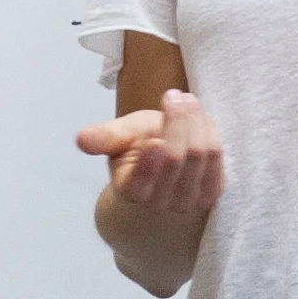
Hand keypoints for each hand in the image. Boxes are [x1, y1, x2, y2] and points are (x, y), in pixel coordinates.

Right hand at [74, 87, 223, 223]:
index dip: (155, 147)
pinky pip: (216, 156)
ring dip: (196, 120)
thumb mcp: (119, 137)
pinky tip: (200, 121)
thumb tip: (81, 140)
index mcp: (130, 190)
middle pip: (178, 157)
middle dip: (179, 119)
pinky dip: (210, 131)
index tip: (163, 106)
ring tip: (186, 103)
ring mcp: (188, 201)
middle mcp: (159, 202)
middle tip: (175, 95)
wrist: (164, 168)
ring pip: (201, 154)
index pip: (145, 174)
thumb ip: (103, 138)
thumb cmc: (139, 148)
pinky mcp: (211, 193)